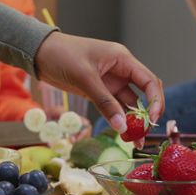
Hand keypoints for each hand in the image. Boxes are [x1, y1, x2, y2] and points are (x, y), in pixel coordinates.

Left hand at [35, 32, 163, 137]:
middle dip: (146, 115)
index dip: (156, 101)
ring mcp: (109, 82)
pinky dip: (118, 119)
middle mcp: (120, 70)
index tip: (152, 120)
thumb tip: (122, 126)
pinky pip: (113, 107)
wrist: (39, 53)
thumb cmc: (62, 55)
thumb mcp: (85, 78)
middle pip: (142, 95)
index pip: (149, 81)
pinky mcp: (98, 91)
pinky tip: (121, 133)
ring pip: (128, 104)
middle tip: (144, 135)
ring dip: (132, 121)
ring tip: (135, 141)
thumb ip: (104, 102)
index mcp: (122, 59)